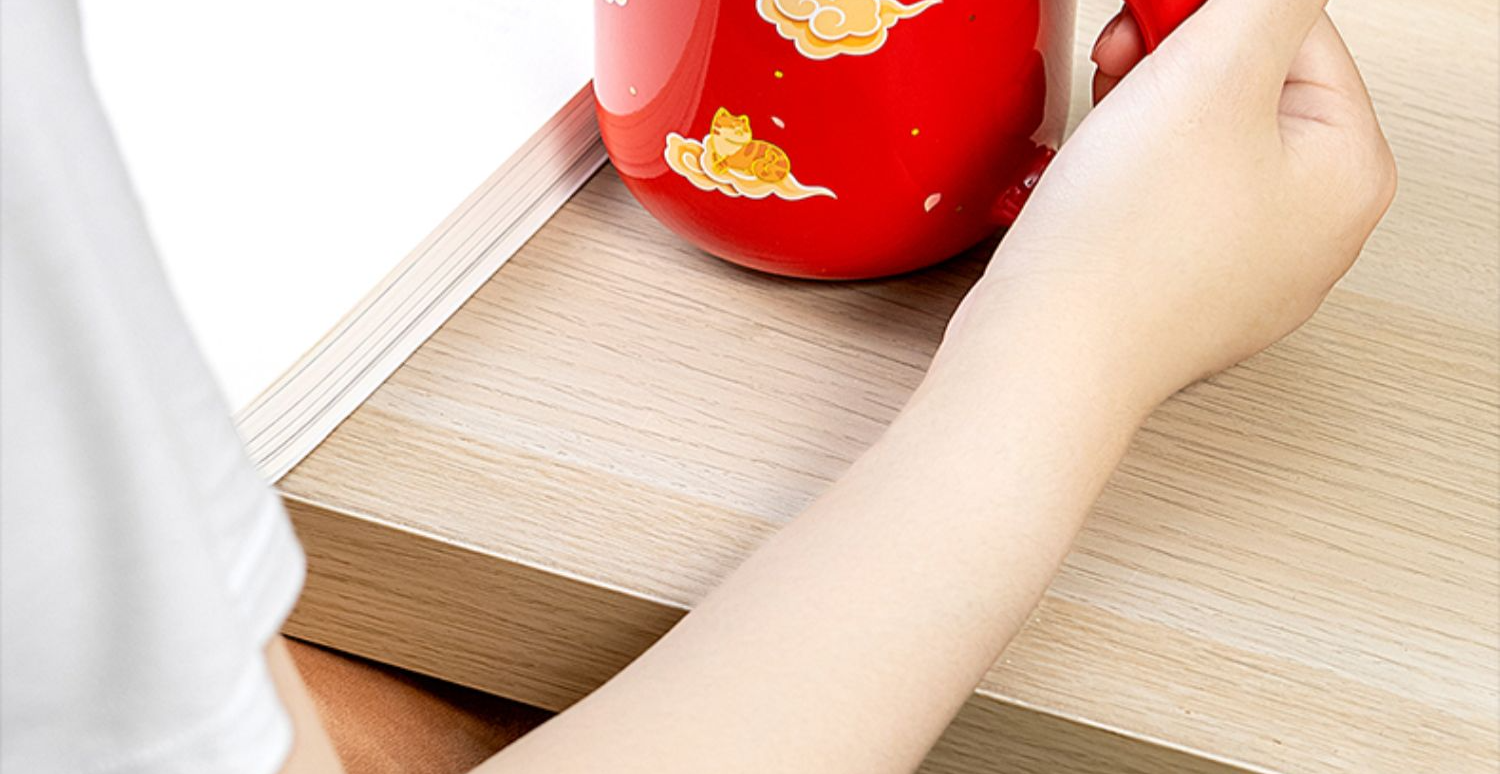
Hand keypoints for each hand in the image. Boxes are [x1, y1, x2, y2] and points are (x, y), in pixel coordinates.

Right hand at [948, 0, 1396, 412]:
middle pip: (1251, 85)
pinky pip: (1167, 196)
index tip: (1147, 13)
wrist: (1046, 353)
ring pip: (1202, 139)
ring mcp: (1245, 267)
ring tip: (1105, 120)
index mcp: (1351, 173)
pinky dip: (1127, 167)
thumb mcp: (1212, 72)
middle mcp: (1312, 229)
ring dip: (1144, 105)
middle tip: (1121, 62)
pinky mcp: (1178, 288)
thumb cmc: (1124, 247)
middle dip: (1174, 59)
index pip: (1297, 32)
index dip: (1207, 10)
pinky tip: (1097, 178)